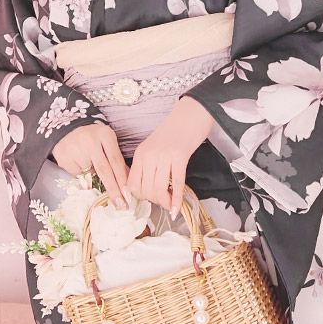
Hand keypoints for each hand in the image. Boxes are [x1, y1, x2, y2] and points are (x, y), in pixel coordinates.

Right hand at [52, 122, 129, 209]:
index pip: (116, 161)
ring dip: (93, 176)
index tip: (128, 194)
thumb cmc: (93, 138)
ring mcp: (75, 149)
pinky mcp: (63, 157)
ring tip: (89, 163)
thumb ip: (117, 160)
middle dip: (113, 189)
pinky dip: (81, 173)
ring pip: (89, 173)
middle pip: (104, 170)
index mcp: (105, 135)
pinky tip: (78, 161)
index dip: (122, 179)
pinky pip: (77, 174)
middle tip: (120, 204)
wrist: (66, 129)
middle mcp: (90, 141)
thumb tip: (128, 183)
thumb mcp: (107, 142)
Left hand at [125, 96, 214, 219]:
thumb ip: (148, 166)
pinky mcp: (180, 156)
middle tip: (163, 201)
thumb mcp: (153, 148)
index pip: (132, 184)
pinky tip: (177, 208)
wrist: (190, 115)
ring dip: (165, 201)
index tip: (150, 198)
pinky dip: (176, 199)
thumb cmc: (173, 133)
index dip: (141, 197)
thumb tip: (147, 190)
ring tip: (170, 204)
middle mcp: (149, 155)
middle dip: (155, 201)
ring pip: (158, 189)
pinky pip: (176, 183)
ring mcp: (164, 156)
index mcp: (140, 154)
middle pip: (145, 190)